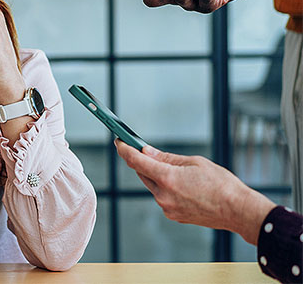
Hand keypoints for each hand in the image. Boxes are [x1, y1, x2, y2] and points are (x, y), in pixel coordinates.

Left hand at [115, 139, 275, 244]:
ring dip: (155, 176)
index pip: (136, 161)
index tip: (119, 142)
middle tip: (144, 150)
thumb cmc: (222, 186)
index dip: (125, 149)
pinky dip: (165, 188)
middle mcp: (163, 195)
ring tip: (175, 170)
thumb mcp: (194, 162)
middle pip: (142, 173)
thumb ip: (167, 158)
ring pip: (152, 186)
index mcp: (167, 178)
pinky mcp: (173, 215)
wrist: (238, 211)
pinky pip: (162, 197)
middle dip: (142, 161)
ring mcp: (167, 207)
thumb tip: (148, 152)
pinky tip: (181, 185)